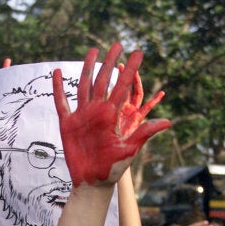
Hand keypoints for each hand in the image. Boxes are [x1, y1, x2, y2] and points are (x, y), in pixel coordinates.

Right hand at [52, 43, 170, 186]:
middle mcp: (98, 111)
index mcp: (112, 115)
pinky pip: (62, 102)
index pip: (123, 87)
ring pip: (84, 86)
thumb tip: (169, 122)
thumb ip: (145, 132)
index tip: (138, 54)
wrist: (93, 181)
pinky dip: (58, 88)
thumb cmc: (113, 167)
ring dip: (87, 68)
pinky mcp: (68, 124)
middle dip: (110, 63)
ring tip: (92, 51)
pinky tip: (56, 72)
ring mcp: (82, 116)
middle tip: (117, 44)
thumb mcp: (130, 148)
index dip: (130, 71)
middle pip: (104, 81)